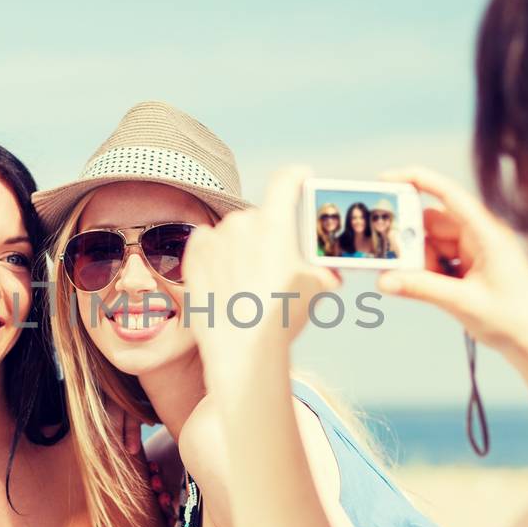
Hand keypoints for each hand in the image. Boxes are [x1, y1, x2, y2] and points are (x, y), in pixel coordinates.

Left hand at [182, 167, 338, 372]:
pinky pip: (208, 241)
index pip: (286, 181)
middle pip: (261, 216)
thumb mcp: (316, 289)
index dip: (297, 177)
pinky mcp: (194, 254)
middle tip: (275, 265)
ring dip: (243, 246)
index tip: (302, 178)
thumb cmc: (282, 317)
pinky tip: (226, 277)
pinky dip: (217, 253)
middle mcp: (243, 222)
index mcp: (276, 223)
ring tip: (249, 282)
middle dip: (270, 235)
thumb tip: (332, 271)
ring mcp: (215, 237)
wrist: (242, 349)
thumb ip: (323, 270)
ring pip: (235, 232)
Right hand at [374, 165, 527, 357]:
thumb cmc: (514, 320)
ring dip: (420, 262)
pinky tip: (429, 289)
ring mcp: (476, 251)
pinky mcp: (472, 267)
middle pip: (433, 223)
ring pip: (433, 243)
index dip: (416, 180)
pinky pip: (441, 259)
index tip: (385, 181)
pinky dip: (429, 272)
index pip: (448, 194)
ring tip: (417, 285)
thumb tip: (384, 280)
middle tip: (393, 263)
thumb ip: (422, 288)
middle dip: (411, 241)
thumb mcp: (463, 303)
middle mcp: (481, 236)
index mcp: (486, 233)